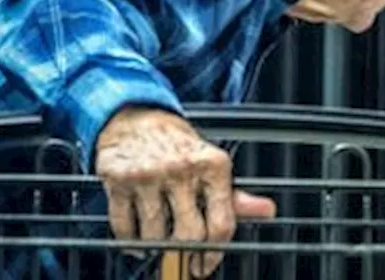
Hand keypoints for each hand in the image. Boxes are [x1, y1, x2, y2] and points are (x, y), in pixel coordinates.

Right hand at [95, 106, 276, 276]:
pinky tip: (137, 238)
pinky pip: (123, 228)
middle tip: (180, 262)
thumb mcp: (211, 165)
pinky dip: (130, 242)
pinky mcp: (117, 179)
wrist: (136, 118)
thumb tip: (267, 212)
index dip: (214, 254)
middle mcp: (181, 167)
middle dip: (184, 256)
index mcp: (213, 165)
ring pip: (154, 236)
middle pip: (188, 235)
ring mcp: (148, 173)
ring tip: (157, 242)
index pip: (221, 224)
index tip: (204, 266)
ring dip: (155, 248)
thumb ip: (235, 196)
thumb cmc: (178, 147)